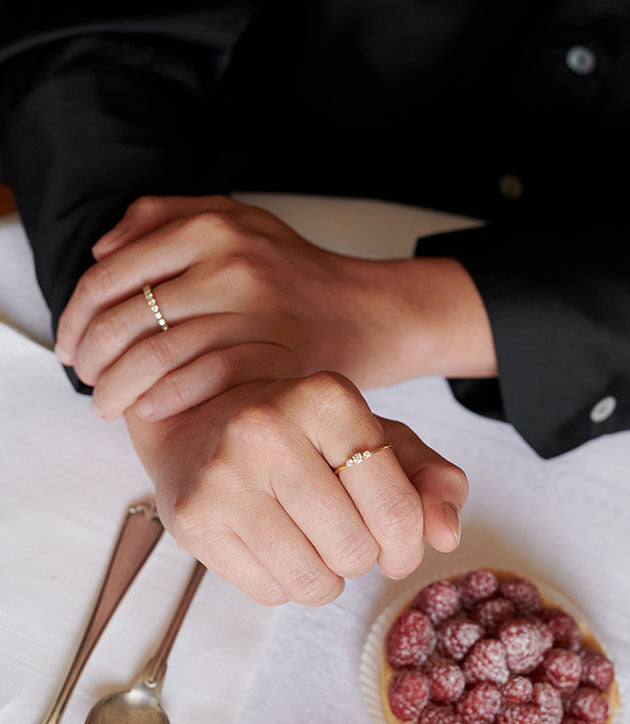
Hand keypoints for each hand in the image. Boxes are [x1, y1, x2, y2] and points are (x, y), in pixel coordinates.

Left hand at [56, 195, 495, 421]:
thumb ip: (166, 219)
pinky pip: (204, 379)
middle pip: (127, 317)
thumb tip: (103, 250)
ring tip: (108, 406)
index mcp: (210, 226)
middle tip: (86, 381)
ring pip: (158, 353)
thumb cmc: (298, 276)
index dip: (77, 316)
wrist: (372, 312)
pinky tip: (150, 410)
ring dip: (120, 387)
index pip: (113, 275)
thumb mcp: (237, 223)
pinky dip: (167, 398)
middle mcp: (230, 261)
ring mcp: (255, 310)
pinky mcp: (277, 353)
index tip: (70, 346)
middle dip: (92, 358)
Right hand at [125, 372, 466, 604]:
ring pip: (313, 581)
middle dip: (362, 557)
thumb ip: (432, 480)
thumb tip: (448, 536)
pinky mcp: (192, 520)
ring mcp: (222, 475)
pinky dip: (283, 584)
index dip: (407, 543)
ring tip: (311, 541)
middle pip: (355, 550)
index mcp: (326, 397)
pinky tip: (271, 545)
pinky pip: (269, 593)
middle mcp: (266, 428)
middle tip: (342, 533)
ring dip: (325, 577)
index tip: (396, 543)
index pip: (396, 508)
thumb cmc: (304, 437)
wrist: (196, 424)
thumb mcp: (379, 440)